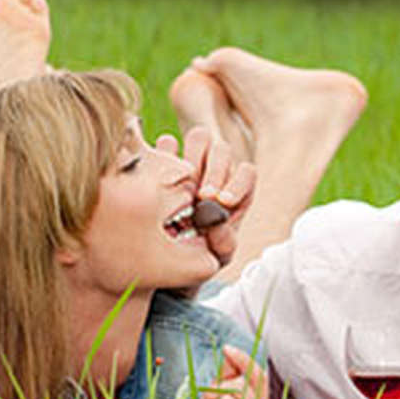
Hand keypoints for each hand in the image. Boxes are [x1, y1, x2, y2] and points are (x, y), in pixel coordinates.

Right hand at [156, 128, 255, 267]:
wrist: (161, 260)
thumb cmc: (197, 258)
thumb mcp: (213, 258)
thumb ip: (223, 244)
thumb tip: (220, 225)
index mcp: (234, 192)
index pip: (246, 173)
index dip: (238, 183)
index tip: (223, 202)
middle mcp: (215, 172)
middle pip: (223, 151)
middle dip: (216, 171)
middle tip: (202, 197)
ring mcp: (189, 162)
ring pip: (200, 137)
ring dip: (192, 155)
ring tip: (179, 182)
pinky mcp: (161, 159)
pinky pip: (165, 142)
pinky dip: (162, 150)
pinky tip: (153, 171)